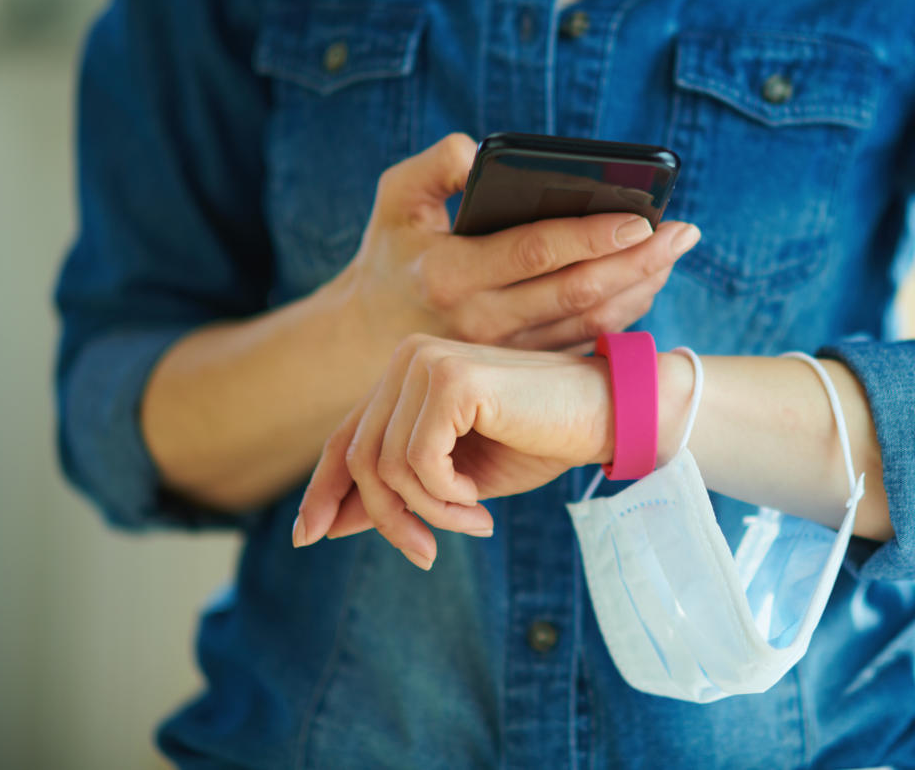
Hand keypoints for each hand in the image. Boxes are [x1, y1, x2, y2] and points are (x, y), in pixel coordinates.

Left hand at [293, 334, 613, 567]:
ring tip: (473, 522)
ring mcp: (426, 363)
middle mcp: (408, 360)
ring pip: (386, 466)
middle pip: (361, 457)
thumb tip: (325, 524)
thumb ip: (398, 490)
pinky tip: (479, 502)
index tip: (308, 537)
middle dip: (388, 519)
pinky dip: (445, 498)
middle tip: (427, 554)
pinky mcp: (450, 380)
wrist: (606, 416)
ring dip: (429, 513)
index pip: (347, 437)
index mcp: (406, 375)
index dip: (323, 489)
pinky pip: (417, 462)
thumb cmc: (540, 442)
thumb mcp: (456, 479)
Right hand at [335, 133, 700, 352]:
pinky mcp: (522, 366)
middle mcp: (481, 319)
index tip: (641, 218)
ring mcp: (505, 351)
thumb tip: (482, 151)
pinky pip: (582, 341)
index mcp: (450, 273)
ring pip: (588, 322)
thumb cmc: (392, 254)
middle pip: (576, 291)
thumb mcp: (395, 198)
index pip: (535, 253)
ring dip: (638, 288)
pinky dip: (621, 313)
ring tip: (674, 253)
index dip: (591, 236)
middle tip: (685, 232)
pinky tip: (646, 282)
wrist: (368, 338)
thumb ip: (435, 165)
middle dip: (638, 261)